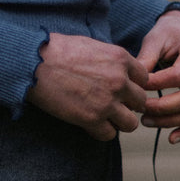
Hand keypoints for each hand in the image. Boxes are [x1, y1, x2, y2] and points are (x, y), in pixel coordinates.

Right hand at [28, 33, 149, 140]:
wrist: (35, 64)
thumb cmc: (58, 51)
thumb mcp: (92, 45)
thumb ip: (110, 60)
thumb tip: (116, 70)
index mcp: (121, 59)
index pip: (144, 78)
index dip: (133, 86)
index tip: (122, 90)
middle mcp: (119, 81)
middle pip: (140, 102)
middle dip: (129, 106)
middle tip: (114, 107)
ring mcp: (107, 102)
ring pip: (130, 123)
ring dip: (119, 123)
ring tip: (105, 119)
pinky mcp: (92, 119)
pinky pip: (109, 135)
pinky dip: (102, 132)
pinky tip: (91, 125)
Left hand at [137, 11, 179, 143]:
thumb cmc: (166, 36)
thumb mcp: (154, 39)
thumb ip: (145, 59)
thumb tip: (135, 85)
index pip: (179, 75)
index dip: (156, 85)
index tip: (137, 88)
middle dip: (163, 108)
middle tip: (140, 110)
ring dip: (170, 122)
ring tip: (146, 121)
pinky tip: (170, 139)